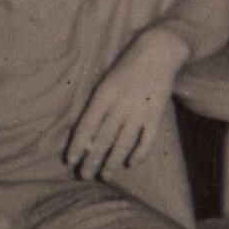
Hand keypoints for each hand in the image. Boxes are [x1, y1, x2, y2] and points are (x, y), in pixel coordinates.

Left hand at [66, 28, 188, 180]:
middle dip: (92, 159)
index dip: (77, 145)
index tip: (70, 160)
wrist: (159, 52)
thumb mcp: (107, 81)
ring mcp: (140, 111)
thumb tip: (89, 135)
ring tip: (104, 176)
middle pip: (104, 138)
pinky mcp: (156, 115)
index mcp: (104, 94)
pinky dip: (140, 153)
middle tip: (84, 175)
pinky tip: (131, 164)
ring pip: (123, 143)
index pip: (87, 125)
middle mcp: (121, 104)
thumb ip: (98, 105)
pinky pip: (147, 140)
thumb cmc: (127, 67)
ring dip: (113, 161)